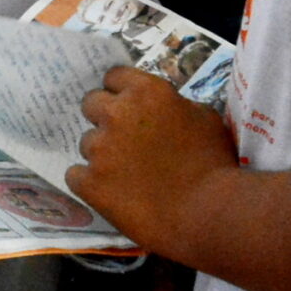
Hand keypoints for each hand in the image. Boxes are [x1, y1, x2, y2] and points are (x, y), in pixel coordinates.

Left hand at [66, 67, 239, 252]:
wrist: (210, 213)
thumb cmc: (216, 164)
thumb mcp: (204, 117)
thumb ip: (174, 105)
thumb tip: (163, 110)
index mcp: (145, 92)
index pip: (113, 76)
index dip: (119, 92)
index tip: (126, 107)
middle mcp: (117, 113)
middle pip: (91, 104)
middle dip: (104, 119)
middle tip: (122, 141)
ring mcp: (100, 147)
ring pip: (86, 143)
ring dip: (101, 155)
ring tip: (125, 176)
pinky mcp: (90, 182)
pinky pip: (75, 176)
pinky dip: (89, 184)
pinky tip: (110, 193)